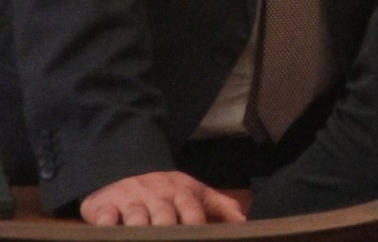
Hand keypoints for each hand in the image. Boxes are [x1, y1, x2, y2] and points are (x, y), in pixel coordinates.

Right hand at [80, 171, 245, 225]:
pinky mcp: (105, 206)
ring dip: (139, 229)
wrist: (125, 168)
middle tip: (169, 239)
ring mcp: (130, 200)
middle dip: (167, 230)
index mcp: (182, 194)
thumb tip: (245, 222)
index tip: (198, 239)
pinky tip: (112, 232)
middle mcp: (157, 197)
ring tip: (145, 238)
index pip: (193, 213)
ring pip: (136, 218)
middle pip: (164, 218)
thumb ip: (221, 206)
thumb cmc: (166, 189)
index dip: (196, 227)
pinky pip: (105, 217)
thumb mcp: (195, 192)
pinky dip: (108, 226)